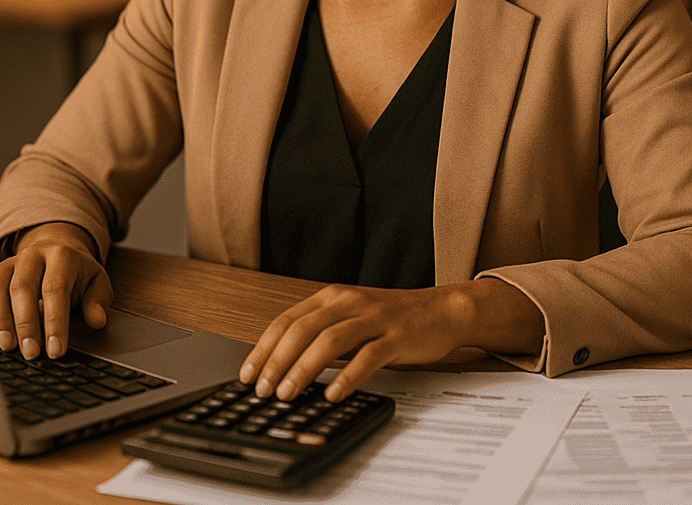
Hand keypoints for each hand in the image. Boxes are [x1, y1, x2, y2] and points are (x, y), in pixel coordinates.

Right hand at [0, 221, 111, 359]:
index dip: (55, 322)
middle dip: (26, 324)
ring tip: (8, 346)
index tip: (56, 350)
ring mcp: (9, 261)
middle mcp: (32, 255)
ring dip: (0, 319)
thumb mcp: (97, 282)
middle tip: (31, 353)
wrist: (57, 250)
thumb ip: (98, 301)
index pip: (55, 289)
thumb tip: (96, 320)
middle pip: (22, 288)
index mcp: (62, 255)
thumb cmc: (77, 274)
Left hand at [238, 279, 542, 402]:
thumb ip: (322, 333)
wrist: (443, 310)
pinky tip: (333, 393)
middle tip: (262, 389)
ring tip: (287, 393)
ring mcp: (374, 318)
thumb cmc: (394, 318)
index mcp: (332, 297)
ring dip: (303, 368)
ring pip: (329, 341)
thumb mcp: (351, 318)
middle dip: (276, 361)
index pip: (287, 320)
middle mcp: (349, 303)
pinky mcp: (396, 337)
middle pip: (302, 330)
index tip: (248, 374)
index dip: (263, 348)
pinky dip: (346, 376)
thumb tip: (284, 364)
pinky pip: (367, 356)